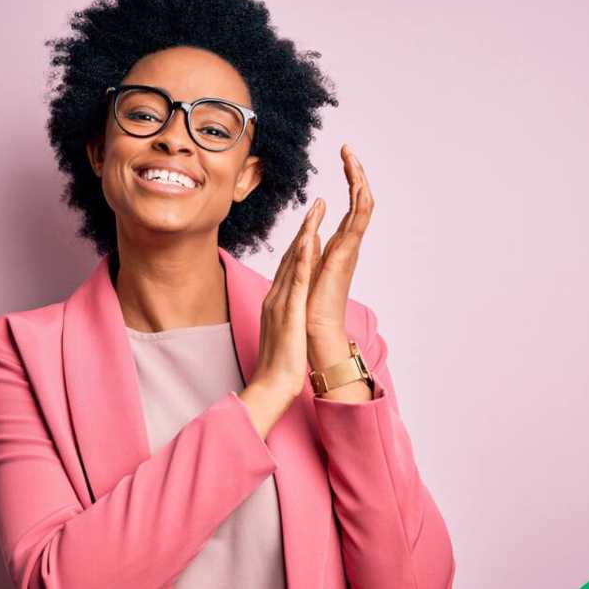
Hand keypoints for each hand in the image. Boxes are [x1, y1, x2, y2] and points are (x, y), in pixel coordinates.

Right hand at [250, 197, 326, 399]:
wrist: (272, 385)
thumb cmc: (280, 365)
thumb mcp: (283, 334)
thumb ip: (285, 317)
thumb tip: (292, 309)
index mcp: (276, 302)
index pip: (289, 266)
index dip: (300, 242)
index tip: (310, 223)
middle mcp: (276, 297)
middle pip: (289, 257)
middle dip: (303, 228)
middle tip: (315, 203)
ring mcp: (280, 302)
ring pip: (292, 261)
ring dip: (304, 233)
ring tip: (316, 209)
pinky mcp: (289, 311)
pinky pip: (296, 280)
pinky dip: (302, 258)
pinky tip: (309, 241)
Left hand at [306, 144, 374, 368]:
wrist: (316, 335)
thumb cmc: (311, 309)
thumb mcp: (308, 271)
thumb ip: (311, 253)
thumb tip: (310, 237)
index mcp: (339, 248)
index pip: (349, 207)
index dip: (349, 182)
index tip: (346, 158)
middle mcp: (348, 247)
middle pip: (359, 202)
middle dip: (356, 174)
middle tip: (349, 149)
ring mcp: (348, 252)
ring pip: (361, 208)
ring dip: (357, 181)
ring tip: (352, 158)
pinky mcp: (343, 260)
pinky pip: (353, 226)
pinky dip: (355, 203)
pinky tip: (351, 185)